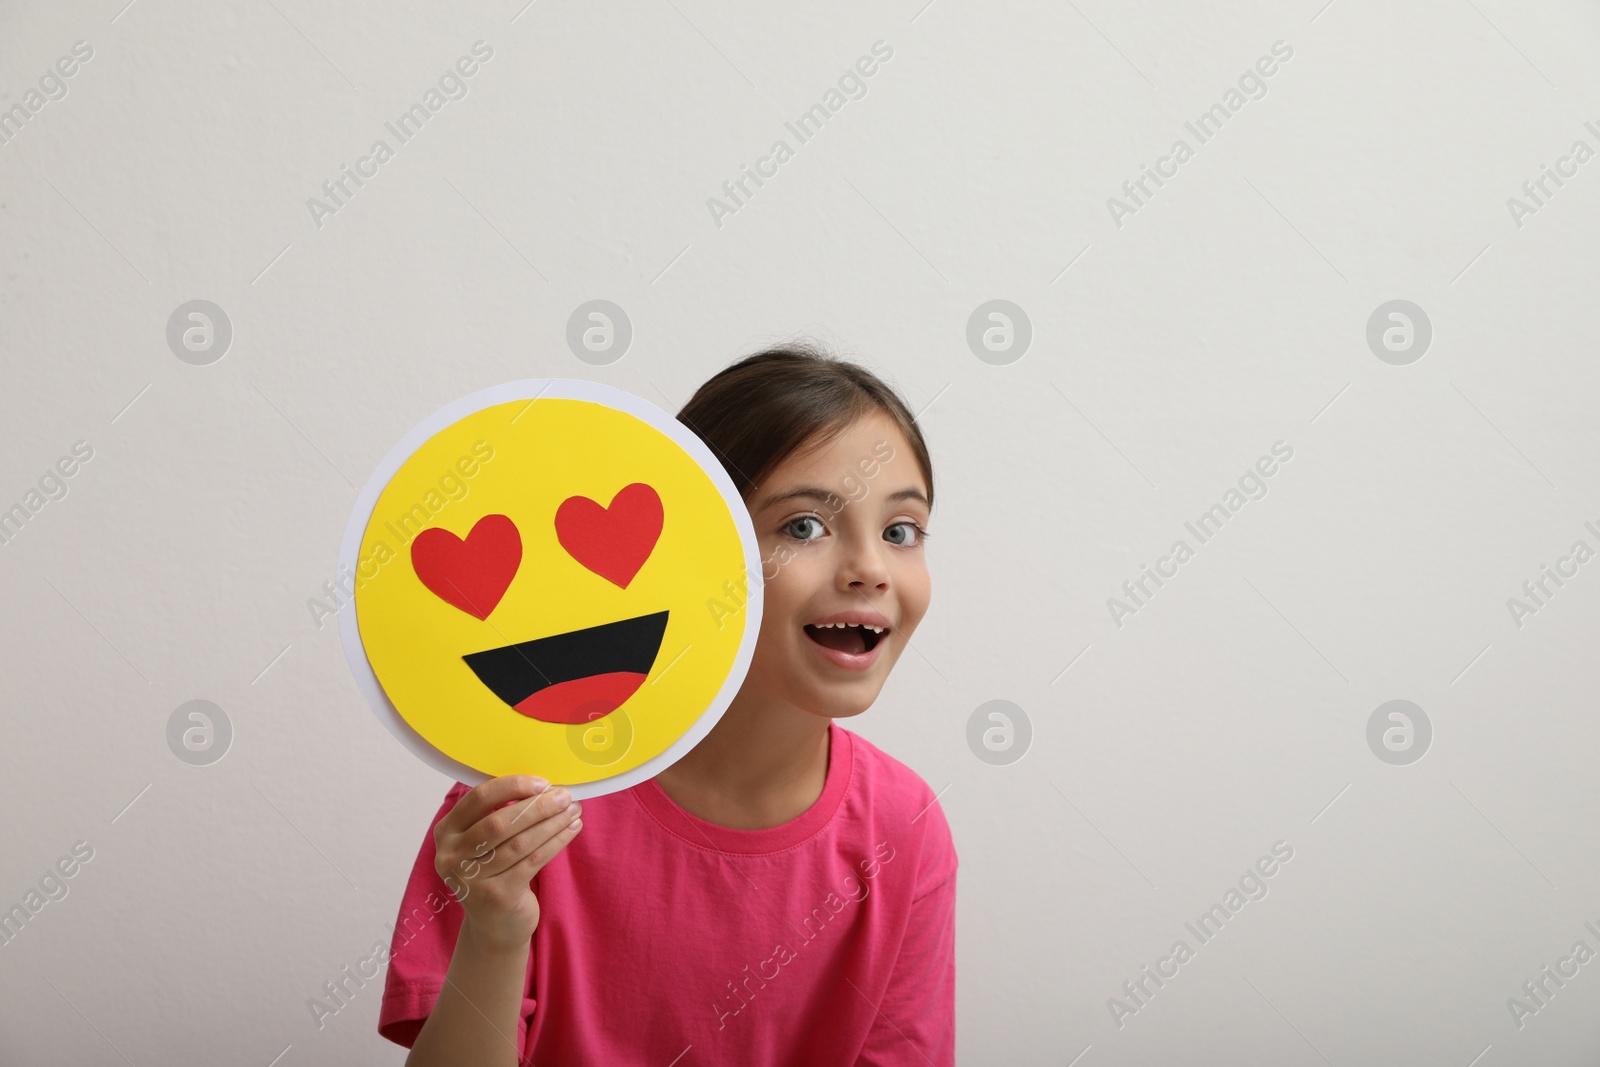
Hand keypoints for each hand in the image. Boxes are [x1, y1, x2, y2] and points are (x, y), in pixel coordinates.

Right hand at [431, 775, 582, 949]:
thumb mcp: (484, 842)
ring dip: (551, 823)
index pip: (479, 799)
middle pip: (499, 822)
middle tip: (565, 796)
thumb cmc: (495, 870)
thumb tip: (542, 784)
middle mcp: (451, 856)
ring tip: (574, 810)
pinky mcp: (496, 896)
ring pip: (519, 842)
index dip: (512, 787)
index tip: (542, 782)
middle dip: (537, 806)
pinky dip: (556, 842)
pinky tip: (572, 829)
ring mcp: (471, 880)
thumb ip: (499, 812)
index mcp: (446, 832)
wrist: (495, 923)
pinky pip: (533, 861)